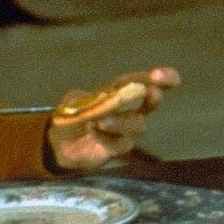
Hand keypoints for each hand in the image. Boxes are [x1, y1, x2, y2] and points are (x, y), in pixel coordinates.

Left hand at [46, 67, 180, 170]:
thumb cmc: (69, 117)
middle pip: (152, 102)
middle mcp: (129, 110)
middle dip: (154, 96)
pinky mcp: (119, 148)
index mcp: (120, 92)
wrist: (58, 144)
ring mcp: (126, 130)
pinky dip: (109, 137)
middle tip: (150, 92)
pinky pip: (123, 142)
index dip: (160, 78)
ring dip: (121, 121)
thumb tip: (108, 100)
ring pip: (137, 124)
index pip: (143, 81)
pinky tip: (94, 131)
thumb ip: (91, 99)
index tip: (166, 76)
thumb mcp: (74, 102)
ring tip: (100, 121)